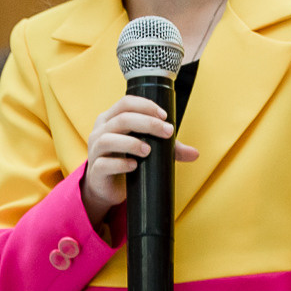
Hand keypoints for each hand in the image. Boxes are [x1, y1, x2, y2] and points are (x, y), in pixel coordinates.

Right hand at [79, 96, 201, 223]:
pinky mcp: (95, 170)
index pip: (126, 103)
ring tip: (148, 150)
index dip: (146, 106)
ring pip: (109, 139)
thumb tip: (195, 154)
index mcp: (110, 119)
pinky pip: (104, 164)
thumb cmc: (126, 160)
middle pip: (122, 118)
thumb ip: (169, 149)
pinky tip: (134, 166)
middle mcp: (100, 131)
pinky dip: (121, 164)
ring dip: (132, 142)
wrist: (107, 188)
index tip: (165, 116)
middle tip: (167, 132)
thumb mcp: (147, 151)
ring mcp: (95, 150)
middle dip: (147, 123)